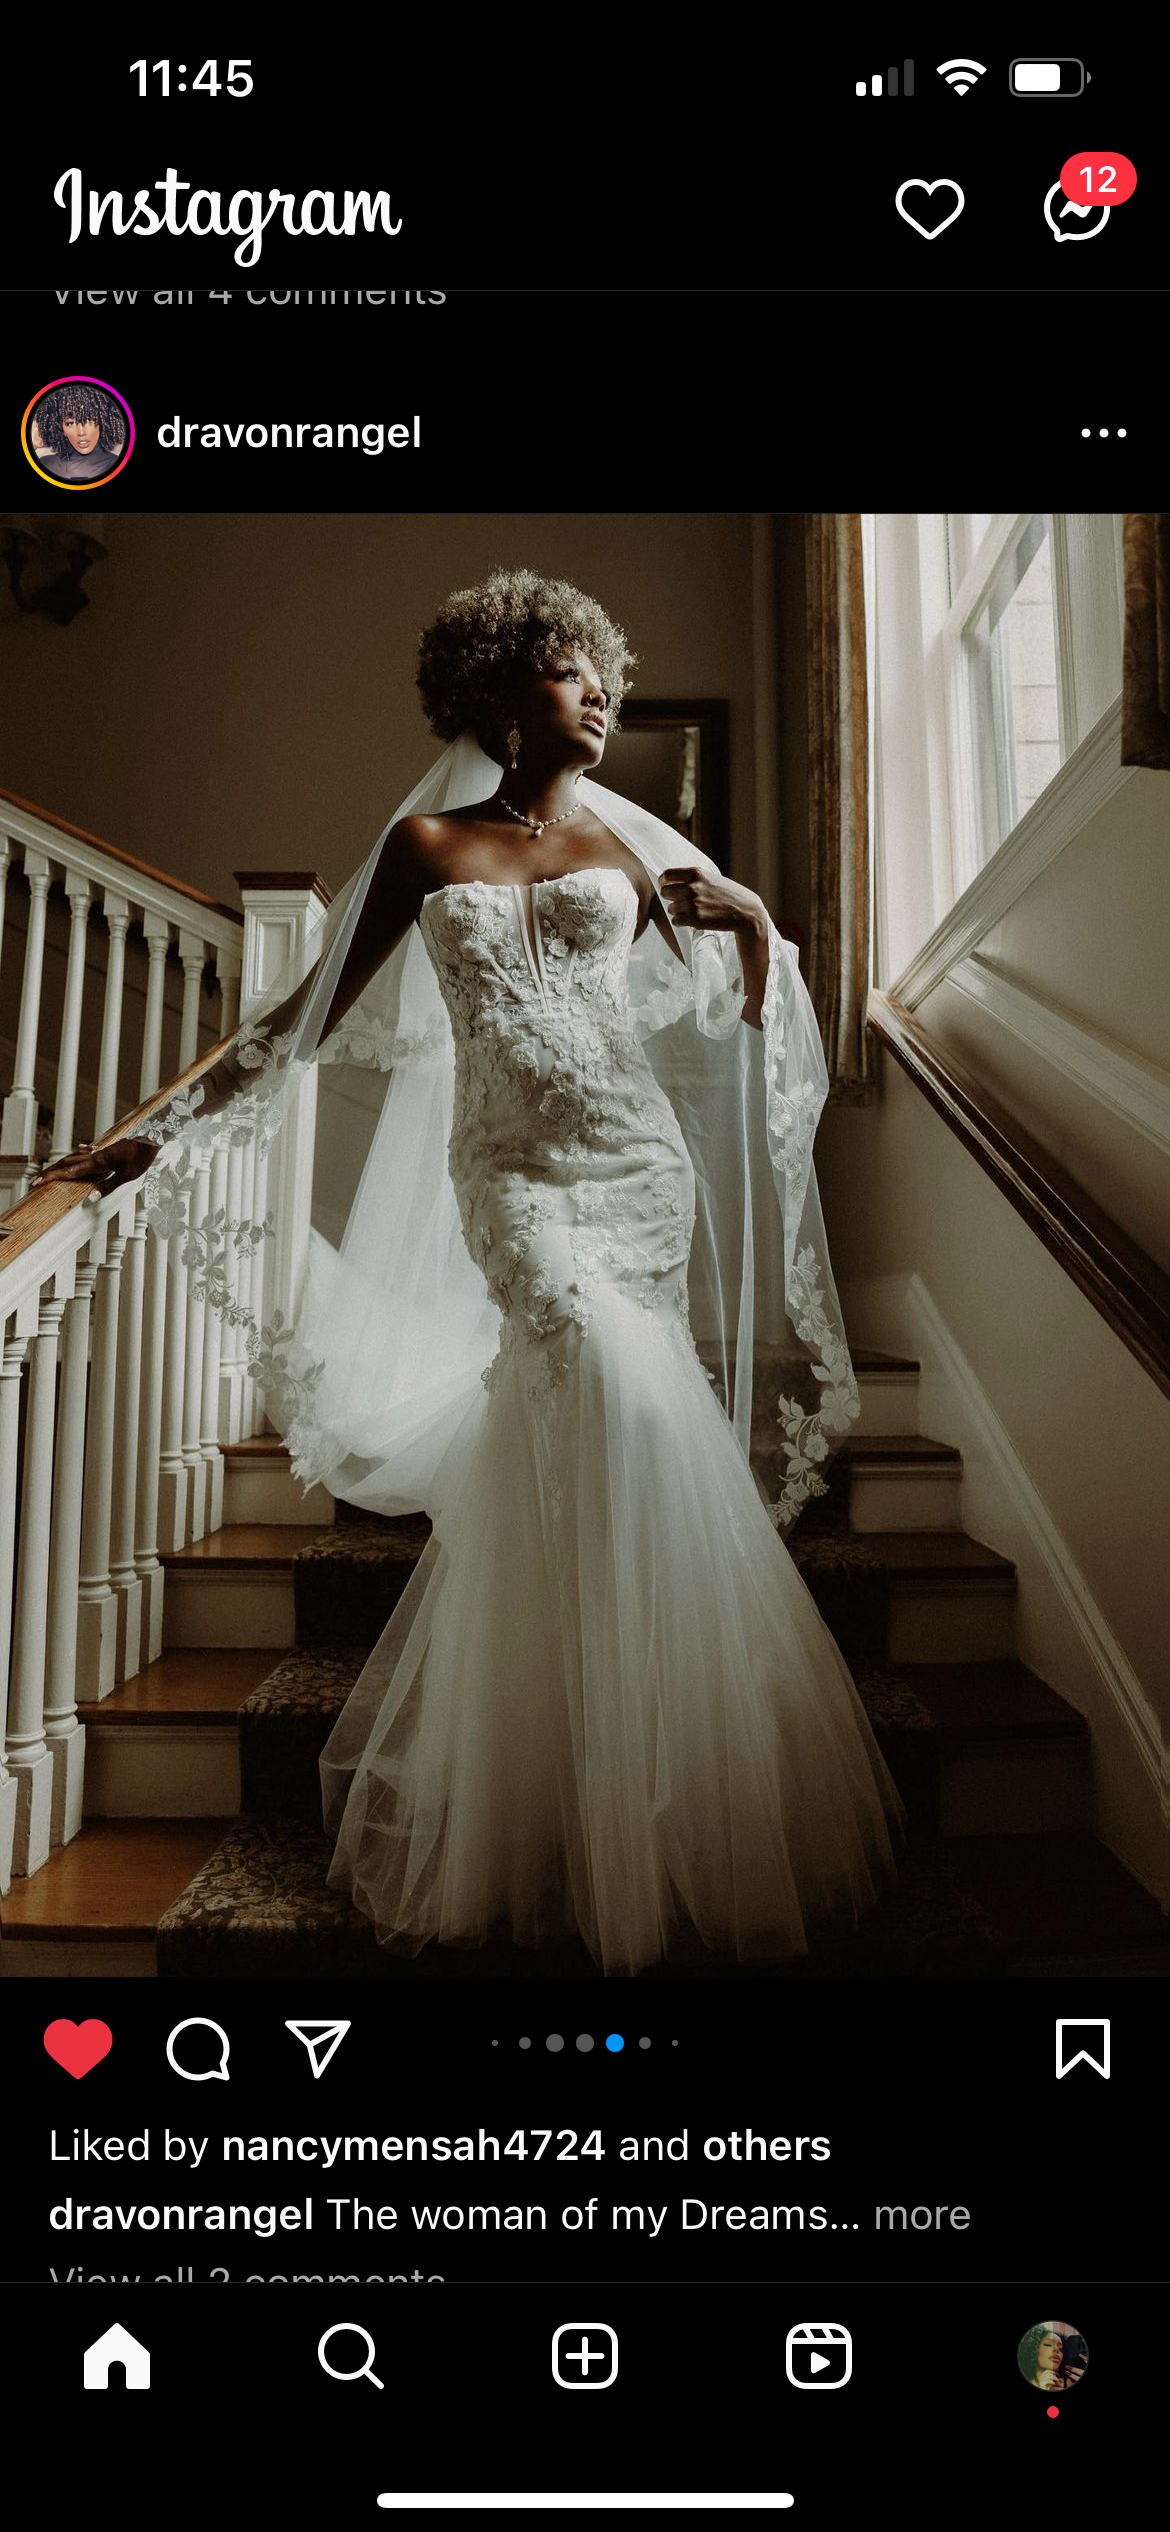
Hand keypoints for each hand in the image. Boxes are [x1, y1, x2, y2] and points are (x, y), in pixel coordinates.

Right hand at [37, 1135, 157, 1194]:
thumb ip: (108, 1185)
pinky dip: (81, 1153)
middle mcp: (96, 1156)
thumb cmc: (141, 1157)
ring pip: (77, 1157)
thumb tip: (90, 1196)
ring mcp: (102, 1152)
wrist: (151, 1139)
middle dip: (52, 1172)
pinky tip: (80, 1149)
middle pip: (68, 1164)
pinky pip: (90, 1152)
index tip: (37, 1182)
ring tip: (51, 1168)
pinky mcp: (109, 1150)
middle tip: (38, 1179)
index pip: (70, 1172)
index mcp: (97, 1162)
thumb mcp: (127, 1176)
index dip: (53, 1177)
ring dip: (63, 1163)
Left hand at [658, 866, 766, 934]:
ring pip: (671, 908)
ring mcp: (692, 903)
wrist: (745, 912)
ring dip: (678, 911)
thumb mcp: (712, 878)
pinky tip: (692, 920)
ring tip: (692, 911)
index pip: (667, 875)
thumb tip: (671, 880)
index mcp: (696, 873)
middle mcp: (692, 887)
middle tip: (680, 901)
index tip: (666, 886)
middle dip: (671, 898)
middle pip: (665, 892)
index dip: (664, 881)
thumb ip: (693, 878)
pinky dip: (681, 922)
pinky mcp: (694, 919)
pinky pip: (676, 921)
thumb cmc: (729, 894)